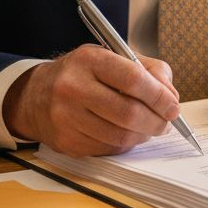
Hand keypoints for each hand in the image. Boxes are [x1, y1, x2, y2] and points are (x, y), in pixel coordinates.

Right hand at [3, 45, 180, 155]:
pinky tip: (126, 133)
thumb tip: (171, 96)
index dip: (159, 96)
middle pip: (128, 112)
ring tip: (148, 128)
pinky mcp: (66, 142)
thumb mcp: (111, 57)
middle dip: (156, 121)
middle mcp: (72, 87)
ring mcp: (66, 117)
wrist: (35, 96)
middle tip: (166, 122)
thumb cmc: (82, 74)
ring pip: (121, 136)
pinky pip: (108, 149)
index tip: (173, 106)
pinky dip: (125, 144)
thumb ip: (148, 69)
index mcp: (88, 60)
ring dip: (143, 135)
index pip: (133, 79)